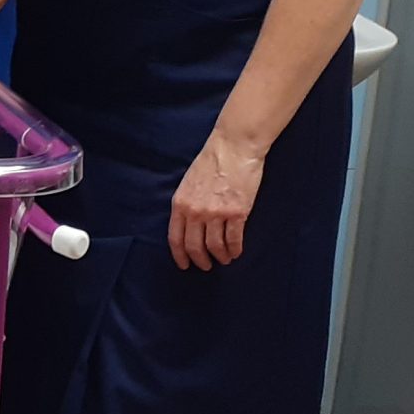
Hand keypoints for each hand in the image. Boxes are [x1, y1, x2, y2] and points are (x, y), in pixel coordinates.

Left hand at [168, 130, 263, 269]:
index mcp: (180, 204)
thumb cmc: (211, 162)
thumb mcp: (188, 184)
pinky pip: (234, 239)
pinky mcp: (237, 213)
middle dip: (200, 260)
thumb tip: (189, 225)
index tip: (185, 264)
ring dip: (220, 256)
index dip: (180, 255)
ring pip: (215, 246)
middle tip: (206, 266)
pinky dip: (235, 249)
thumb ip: (186, 205)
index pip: (175, 238)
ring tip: (224, 259)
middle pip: (194, 246)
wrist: (234, 148)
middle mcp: (196, 212)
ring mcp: (216, 213)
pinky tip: (236, 252)